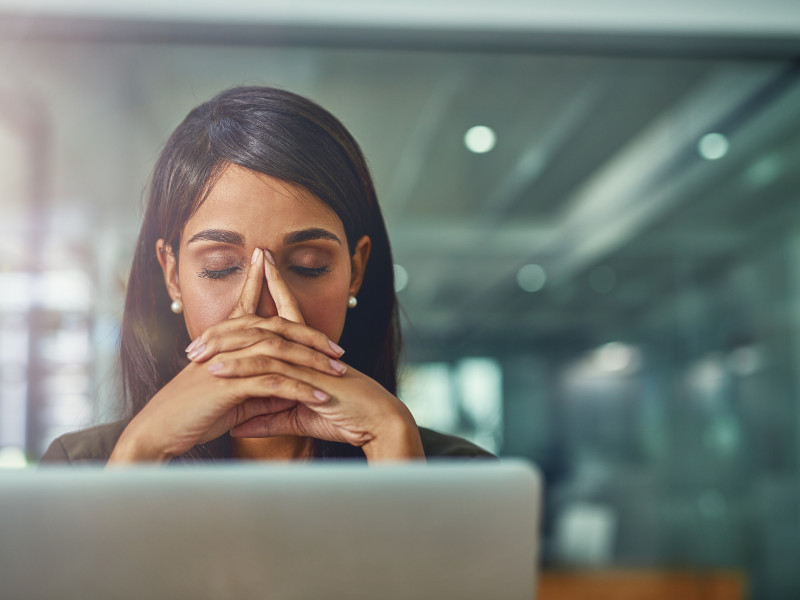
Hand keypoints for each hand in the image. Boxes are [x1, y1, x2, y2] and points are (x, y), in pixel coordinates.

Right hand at [108, 248, 346, 463]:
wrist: (156, 432)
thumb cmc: (190, 415)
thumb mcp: (231, 398)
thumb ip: (258, 387)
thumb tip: (289, 387)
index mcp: (224, 342)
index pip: (258, 314)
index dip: (284, 309)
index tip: (320, 327)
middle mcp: (226, 344)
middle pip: (278, 328)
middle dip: (312, 337)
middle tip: (339, 350)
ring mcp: (227, 361)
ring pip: (279, 352)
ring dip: (313, 362)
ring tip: (339, 373)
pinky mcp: (228, 384)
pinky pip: (273, 382)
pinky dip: (301, 389)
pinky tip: (321, 398)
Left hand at [199, 248, 424, 460]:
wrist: (377, 424)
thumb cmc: (345, 419)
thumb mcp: (298, 417)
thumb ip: (268, 417)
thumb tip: (238, 423)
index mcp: (306, 352)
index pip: (281, 317)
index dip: (264, 296)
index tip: (245, 281)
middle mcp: (305, 349)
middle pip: (262, 325)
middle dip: (229, 325)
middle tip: (197, 335)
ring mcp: (306, 359)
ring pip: (260, 344)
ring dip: (225, 347)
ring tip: (195, 354)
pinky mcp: (308, 376)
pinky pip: (270, 369)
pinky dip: (242, 369)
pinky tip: (218, 371)